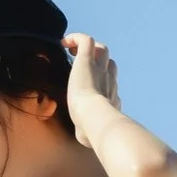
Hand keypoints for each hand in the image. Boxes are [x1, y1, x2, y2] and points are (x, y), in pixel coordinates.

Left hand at [61, 32, 119, 146]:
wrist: (95, 121)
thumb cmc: (92, 131)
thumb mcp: (89, 133)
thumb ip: (87, 132)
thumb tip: (82, 138)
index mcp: (111, 97)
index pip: (111, 83)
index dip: (102, 81)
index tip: (89, 84)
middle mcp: (109, 81)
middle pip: (110, 64)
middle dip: (100, 63)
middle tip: (82, 67)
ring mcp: (100, 69)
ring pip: (102, 50)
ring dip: (91, 49)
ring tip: (73, 52)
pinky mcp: (87, 60)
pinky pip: (86, 40)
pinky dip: (76, 38)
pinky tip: (65, 43)